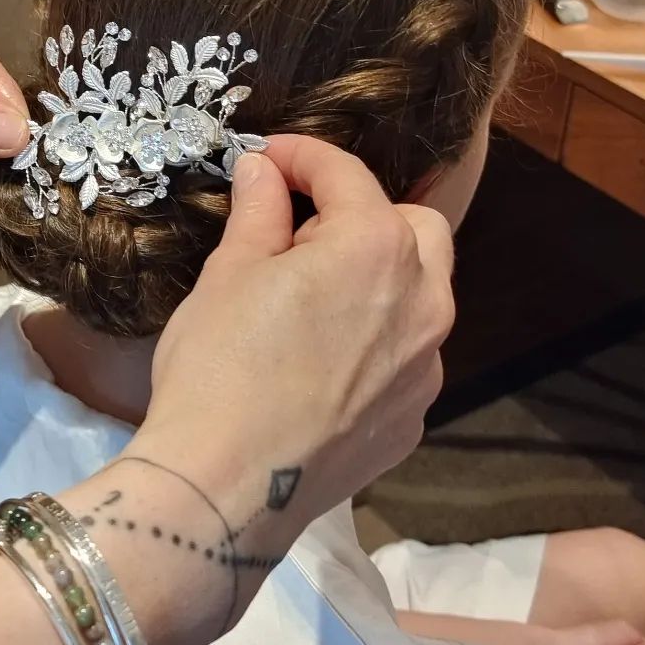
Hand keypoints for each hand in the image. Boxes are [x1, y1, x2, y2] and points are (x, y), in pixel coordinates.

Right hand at [129, 135, 452, 593]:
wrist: (225, 488)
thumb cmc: (218, 366)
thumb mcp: (228, 274)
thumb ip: (259, 212)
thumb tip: (263, 170)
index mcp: (376, 247)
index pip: (346, 175)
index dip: (300, 156)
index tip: (264, 158)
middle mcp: (423, 300)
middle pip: (416, 227)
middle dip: (366, 214)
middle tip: (302, 230)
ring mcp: (426, 366)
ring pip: (422, 295)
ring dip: (379, 279)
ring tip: (313, 296)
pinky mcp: (413, 420)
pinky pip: (406, 358)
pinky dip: (375, 342)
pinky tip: (320, 362)